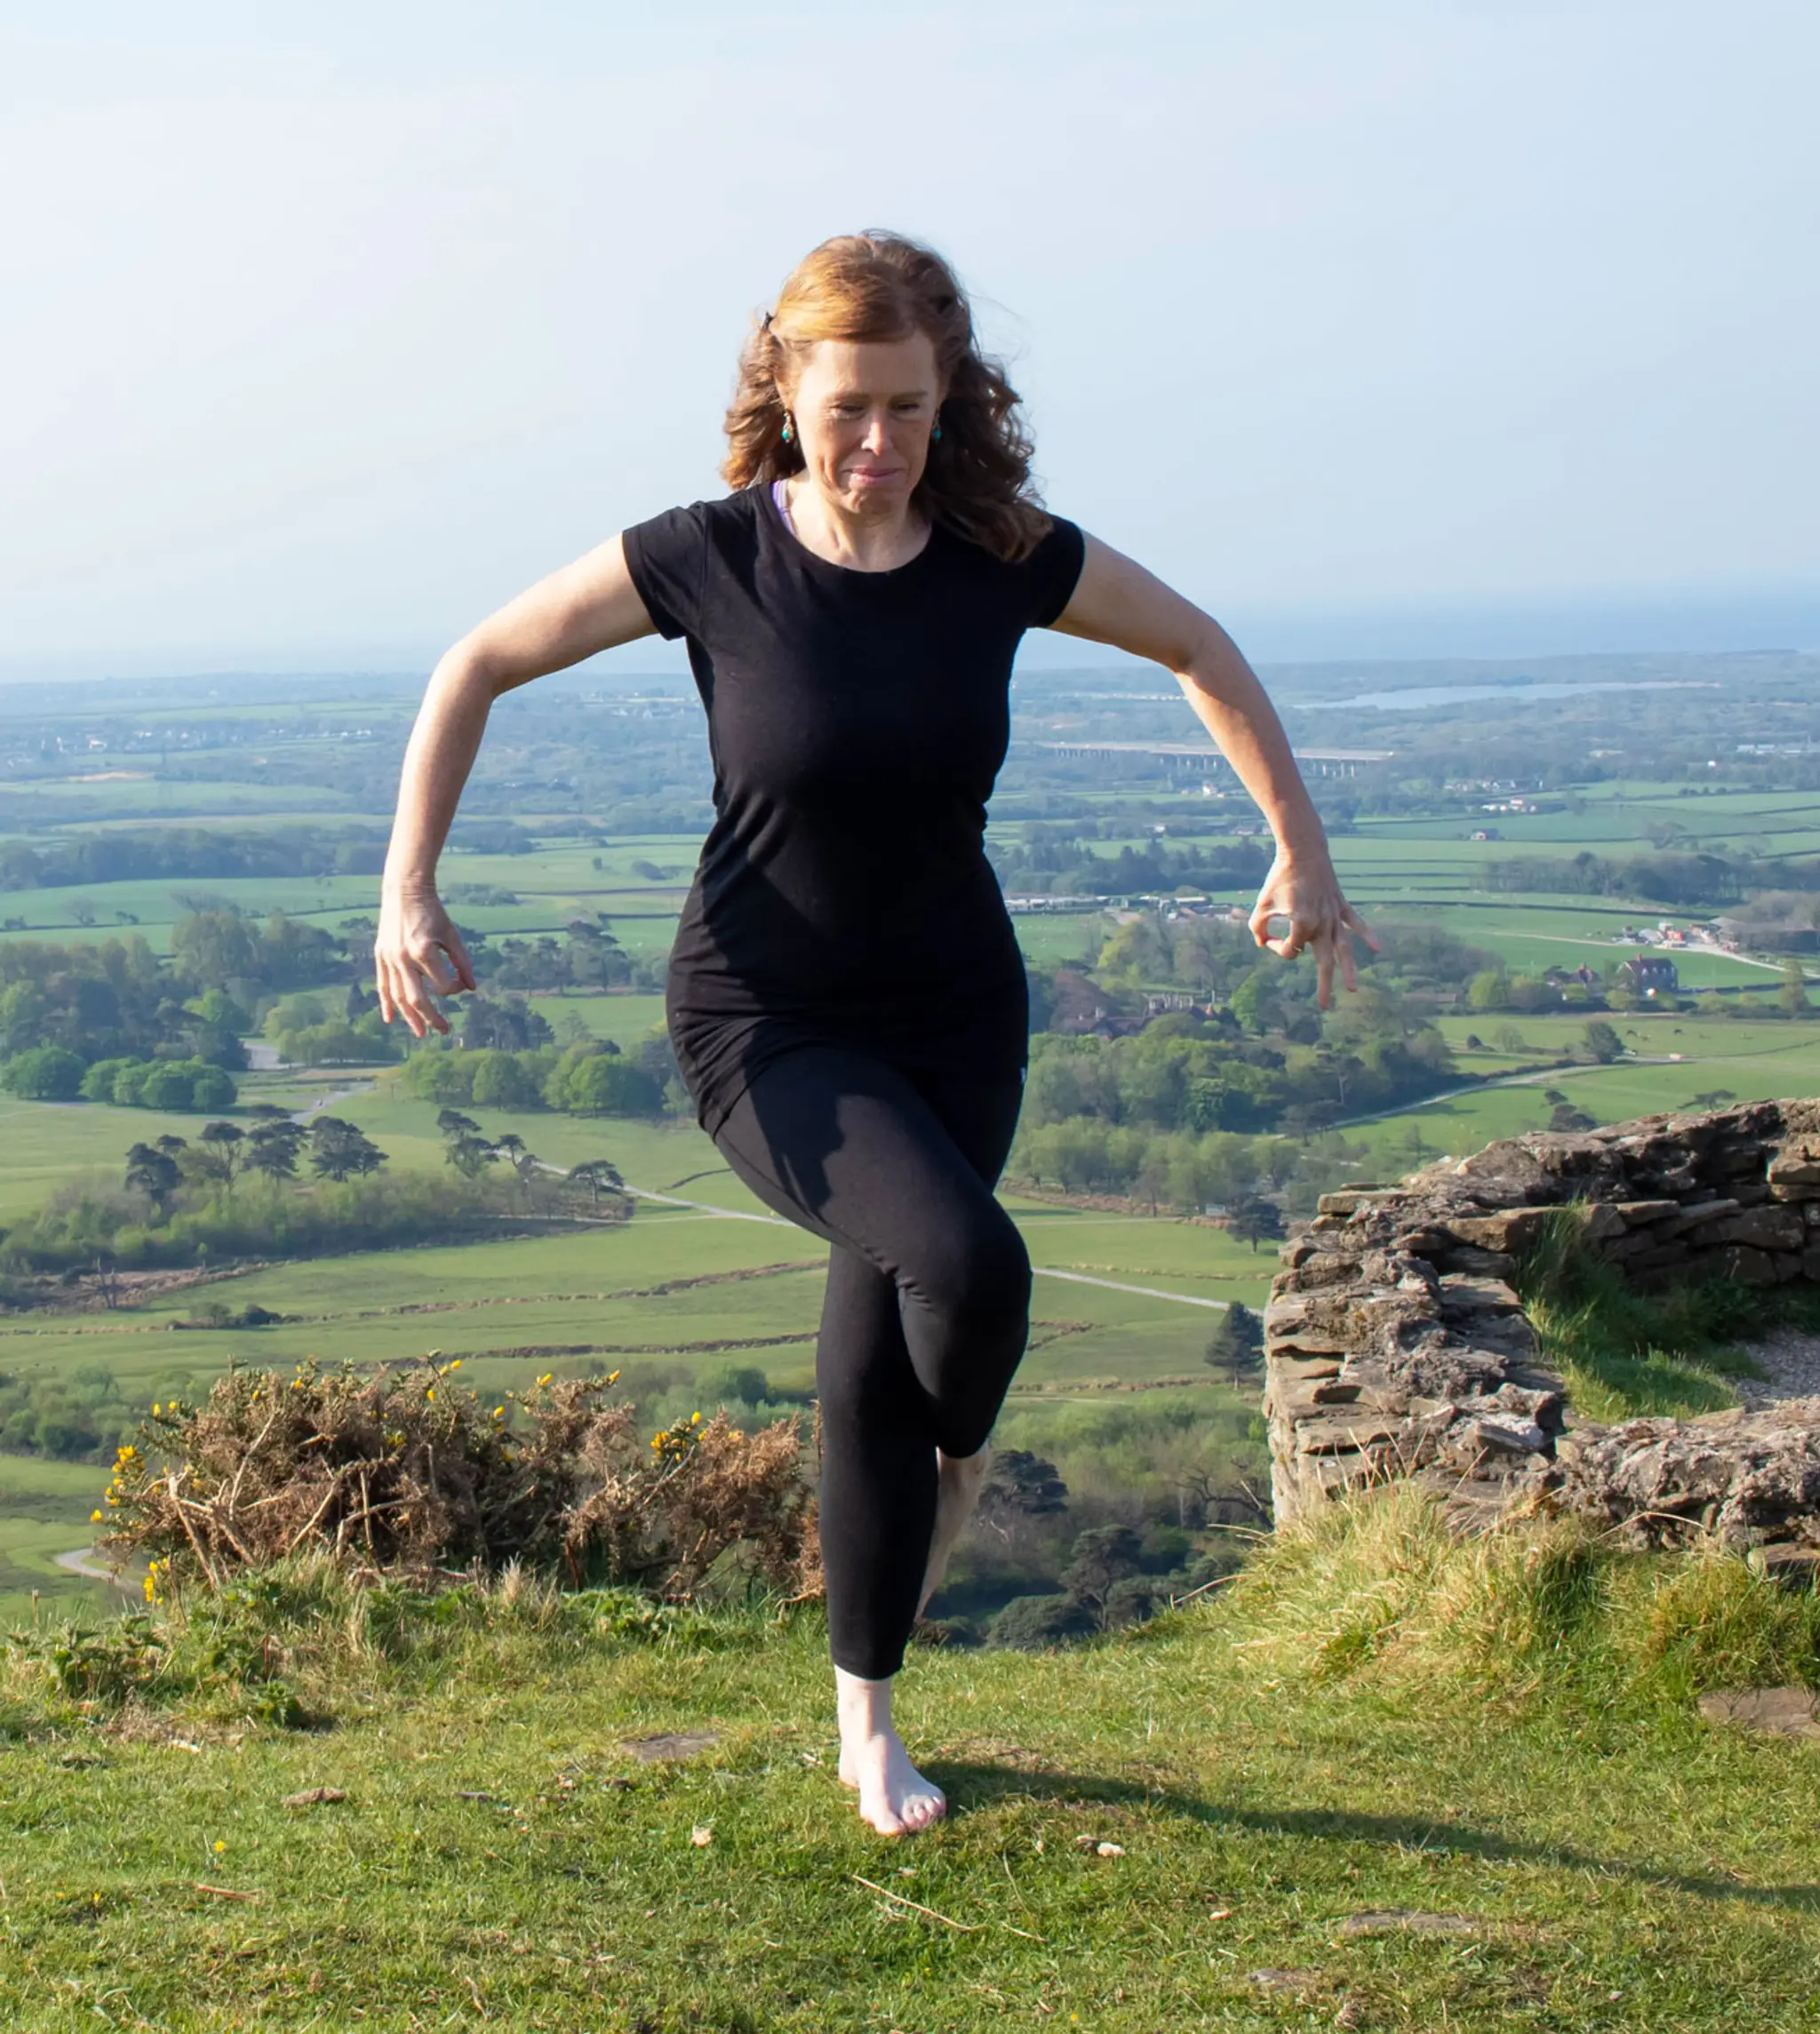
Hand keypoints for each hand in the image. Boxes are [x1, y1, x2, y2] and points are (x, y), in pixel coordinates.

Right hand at [374, 885, 476, 1036]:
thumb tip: (472, 989)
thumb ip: (462, 962)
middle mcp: (404, 958)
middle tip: (444, 1031)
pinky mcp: (380, 956)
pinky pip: (382, 985)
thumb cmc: (433, 913)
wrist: (404, 893)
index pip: (442, 985)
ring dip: (410, 1017)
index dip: (455, 989)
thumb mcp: (452, 935)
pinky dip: (386, 1003)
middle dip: (432, 1018)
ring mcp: (389, 958)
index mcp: (424, 951)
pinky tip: (390, 1020)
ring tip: (420, 1033)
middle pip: (417, 999)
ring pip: (398, 996)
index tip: (461, 984)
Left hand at [1247, 848, 1375, 1007]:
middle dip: (1324, 986)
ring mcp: (1334, 915)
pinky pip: (1355, 922)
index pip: (1290, 951)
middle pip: (1324, 962)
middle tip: (1323, 1008)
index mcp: (1302, 923)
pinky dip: (1367, 935)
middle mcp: (1322, 923)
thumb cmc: (1278, 878)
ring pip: (1344, 948)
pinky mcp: (1340, 904)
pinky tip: (1377, 949)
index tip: (1269, 937)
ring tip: (1353, 990)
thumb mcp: (1261, 905)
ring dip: (1349, 970)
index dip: (1277, 948)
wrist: (1302, 850)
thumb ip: (1258, 928)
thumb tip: (1264, 943)